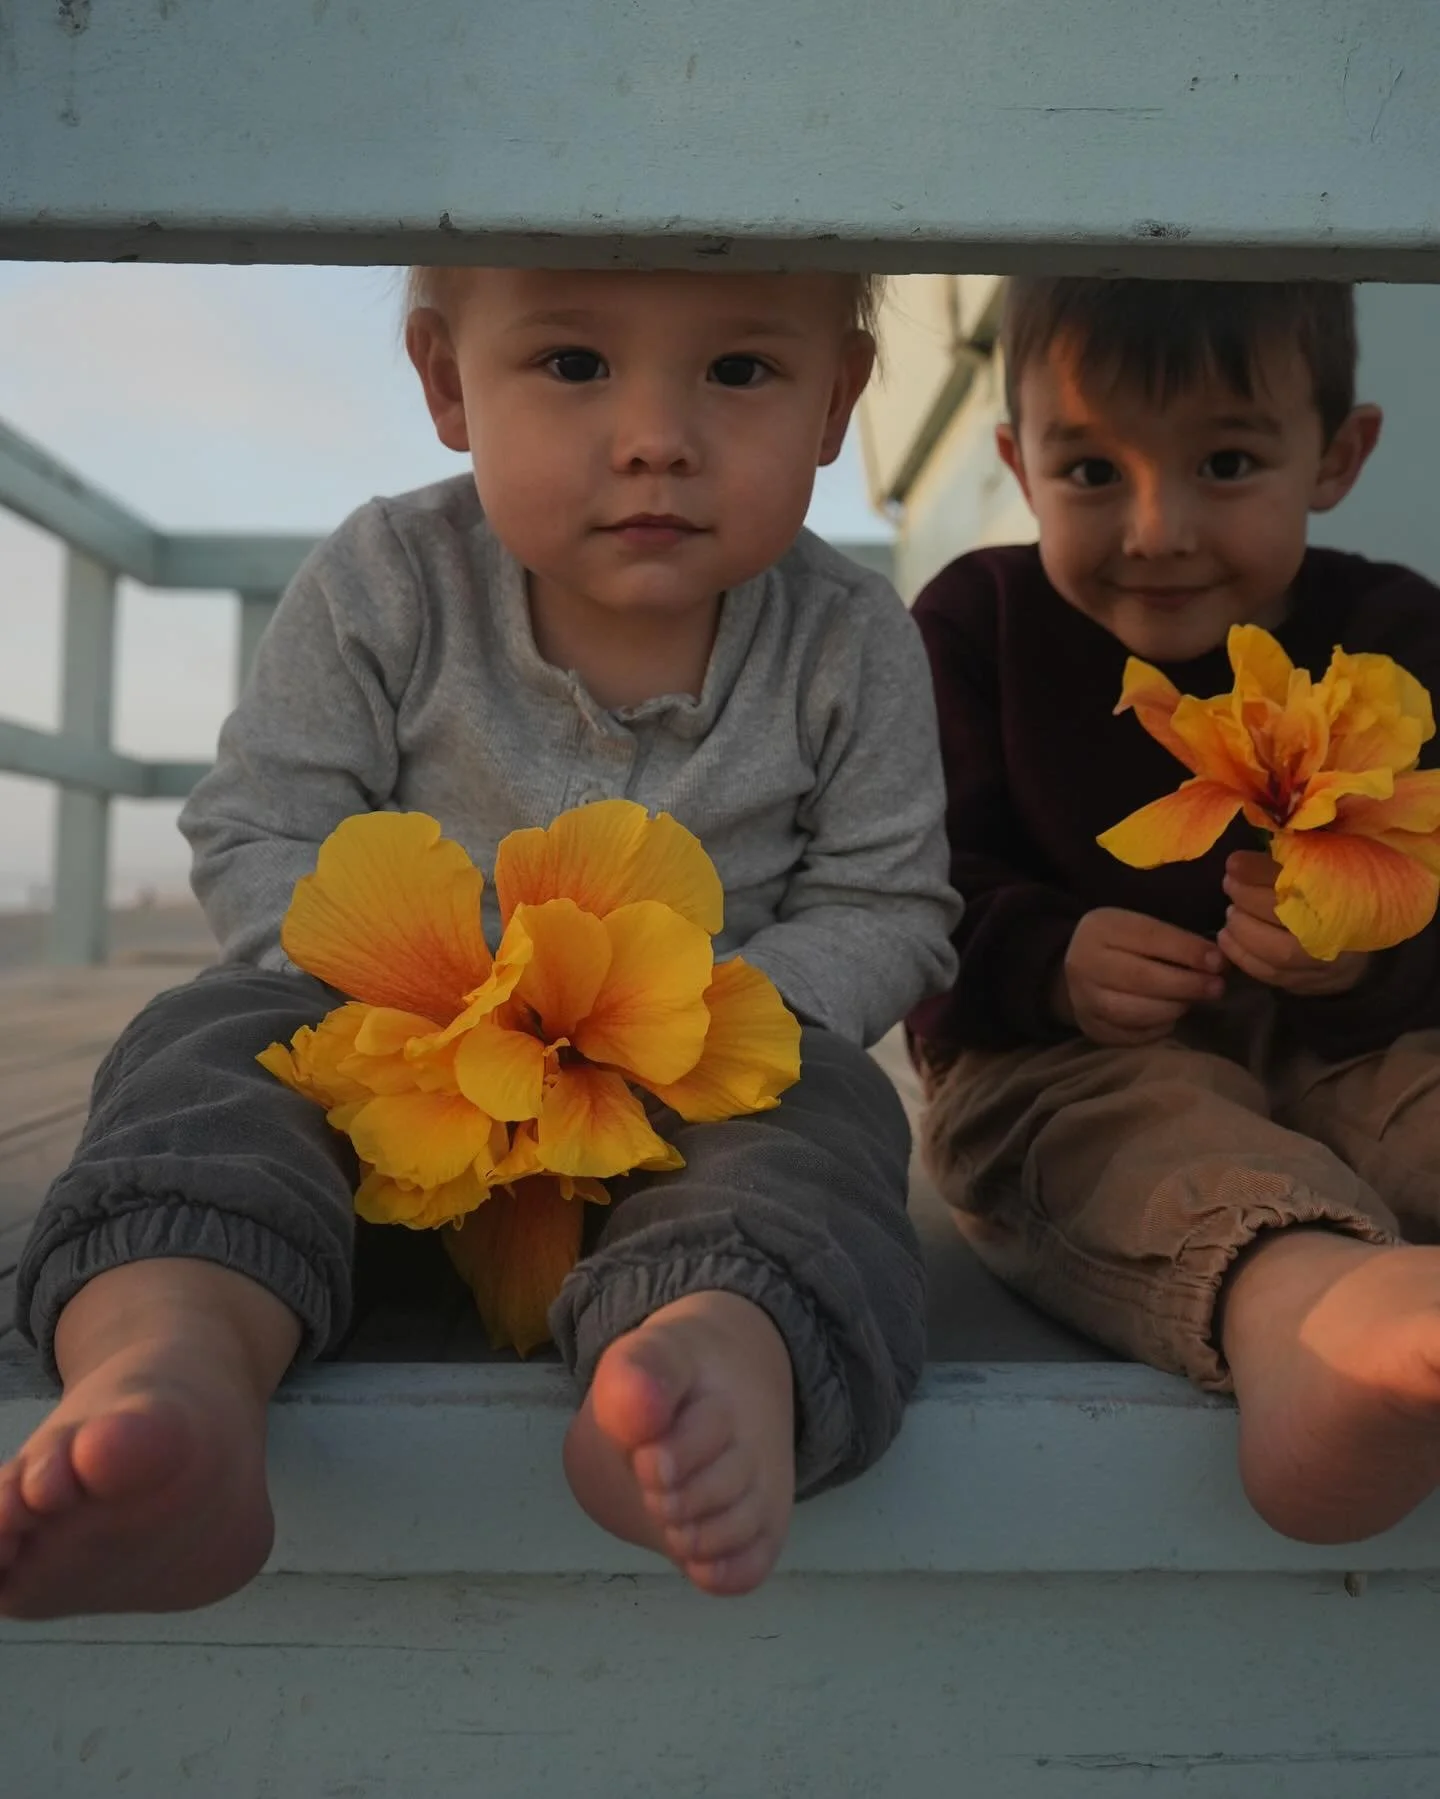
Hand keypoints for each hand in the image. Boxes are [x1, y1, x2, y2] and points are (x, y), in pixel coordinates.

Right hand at [1055, 907, 1226, 1045]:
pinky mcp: (1092, 1028)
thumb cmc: (1123, 946)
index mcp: (1100, 928)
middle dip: (1186, 984)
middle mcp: (1084, 963)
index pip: (1149, 937)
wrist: (1080, 970)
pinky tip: (1169, 1017)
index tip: (1218, 961)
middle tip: (1216, 987)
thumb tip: (1217, 962)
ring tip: (1192, 1002)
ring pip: (1134, 1011)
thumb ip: (1175, 941)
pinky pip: (1131, 1035)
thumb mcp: (1141, 930)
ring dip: (1173, 1008)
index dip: (1187, 950)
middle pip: (1141, 977)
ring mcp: (1084, 999)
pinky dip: (1157, 1028)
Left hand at [1219, 851, 1370, 995]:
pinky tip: (1227, 936)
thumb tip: (1258, 847)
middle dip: (1245, 896)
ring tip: (1230, 912)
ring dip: (1241, 928)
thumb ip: (1299, 858)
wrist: (1357, 956)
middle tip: (1229, 884)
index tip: (1234, 862)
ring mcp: (1321, 960)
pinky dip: (1240, 954)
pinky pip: (1267, 972)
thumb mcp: (1327, 873)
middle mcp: (1335, 928)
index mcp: (1344, 892)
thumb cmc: (1334, 903)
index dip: (1259, 870)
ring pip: (1275, 949)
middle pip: (1283, 912)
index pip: (1298, 878)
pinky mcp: (1303, 982)